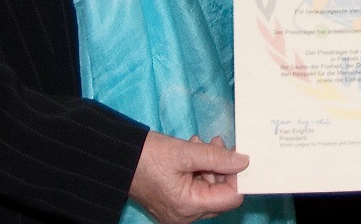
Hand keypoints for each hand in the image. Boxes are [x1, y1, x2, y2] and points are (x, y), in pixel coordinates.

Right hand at [127, 132, 245, 223]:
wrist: (116, 159)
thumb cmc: (146, 156)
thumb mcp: (186, 152)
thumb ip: (217, 157)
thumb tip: (243, 161)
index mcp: (188, 206)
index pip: (230, 198)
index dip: (238, 176)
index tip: (236, 154)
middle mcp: (184, 215)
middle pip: (220, 195)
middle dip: (223, 168)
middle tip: (216, 144)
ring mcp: (178, 211)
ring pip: (209, 190)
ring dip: (210, 166)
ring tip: (200, 144)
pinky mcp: (173, 203)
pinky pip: (196, 189)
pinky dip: (199, 171)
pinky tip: (193, 152)